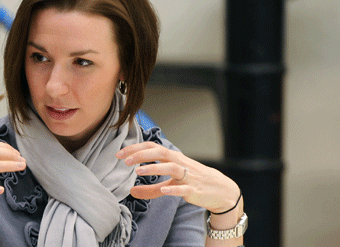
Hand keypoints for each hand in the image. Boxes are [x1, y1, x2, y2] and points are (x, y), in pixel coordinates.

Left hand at [116, 141, 239, 213]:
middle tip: (124, 161)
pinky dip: (173, 189)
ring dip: (154, 168)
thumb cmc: (193, 182)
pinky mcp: (194, 190)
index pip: (152, 148)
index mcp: (173, 158)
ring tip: (138, 171)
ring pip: (171, 167)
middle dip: (141, 155)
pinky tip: (163, 190)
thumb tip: (131, 192)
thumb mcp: (170, 184)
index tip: (119, 154)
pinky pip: (183, 188)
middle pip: (160, 153)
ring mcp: (188, 176)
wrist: (220, 190)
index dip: (136, 149)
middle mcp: (180, 163)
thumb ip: (151, 189)